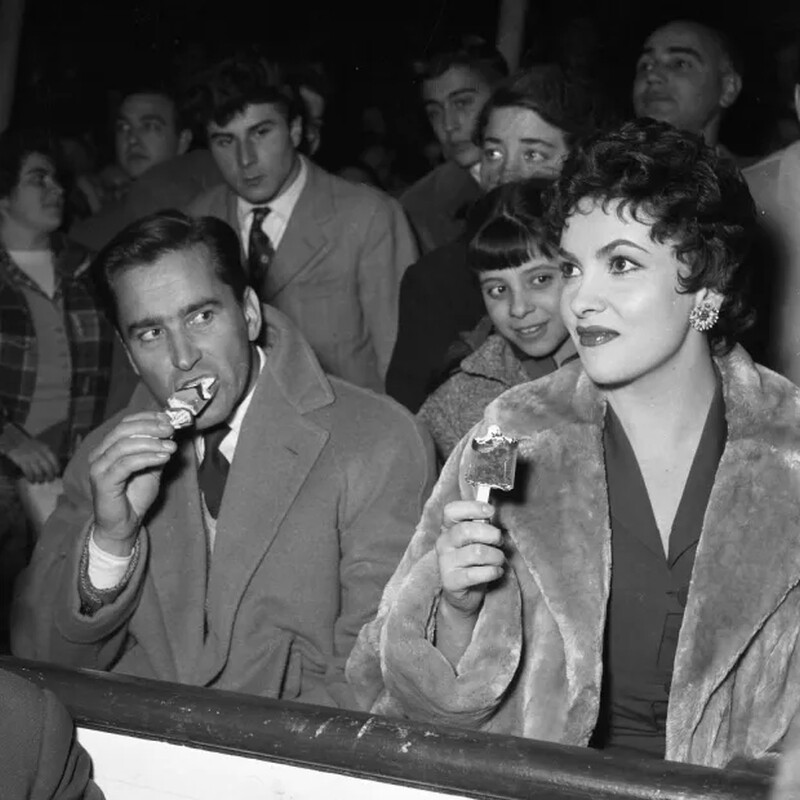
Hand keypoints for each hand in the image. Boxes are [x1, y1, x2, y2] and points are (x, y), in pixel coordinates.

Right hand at [6, 437, 59, 482]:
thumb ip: (50, 455)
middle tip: (50, 480)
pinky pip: (29, 473)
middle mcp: (40, 454)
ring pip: (39, 473)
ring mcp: (31, 458)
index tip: (56, 474)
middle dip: (50, 476)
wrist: (16, 442)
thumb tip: (57, 467)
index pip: (55, 462)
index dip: (57, 470)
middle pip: (48, 469)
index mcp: (47, 450)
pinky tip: (31, 480)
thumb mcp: (43, 447)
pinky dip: (31, 478)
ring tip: (40, 481)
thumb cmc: (32, 446)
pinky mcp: (22, 462)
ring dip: (40, 479)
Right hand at [88, 412, 175, 554]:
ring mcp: (99, 467)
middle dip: (150, 427)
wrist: (124, 524)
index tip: (168, 419)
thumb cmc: (135, 495)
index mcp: (109, 447)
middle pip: (123, 430)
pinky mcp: (102, 482)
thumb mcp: (152, 468)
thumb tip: (170, 431)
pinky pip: (126, 464)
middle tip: (170, 430)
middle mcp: (100, 454)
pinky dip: (147, 458)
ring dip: (152, 443)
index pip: (125, 423)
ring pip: (124, 446)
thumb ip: (157, 450)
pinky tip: (164, 457)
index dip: (147, 418)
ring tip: (171, 446)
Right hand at [436, 500, 505, 619]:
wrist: (463, 592)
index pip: (451, 510)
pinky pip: (478, 573)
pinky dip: (493, 572)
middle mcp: (443, 543)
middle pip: (467, 530)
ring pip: (477, 552)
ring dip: (496, 556)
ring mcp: (445, 562)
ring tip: (499, 560)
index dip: (472, 507)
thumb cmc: (473, 561)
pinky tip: (496, 572)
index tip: (490, 511)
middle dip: (491, 534)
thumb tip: (491, 510)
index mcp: (448, 528)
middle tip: (499, 541)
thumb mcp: (475, 539)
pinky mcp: (451, 581)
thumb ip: (481, 524)